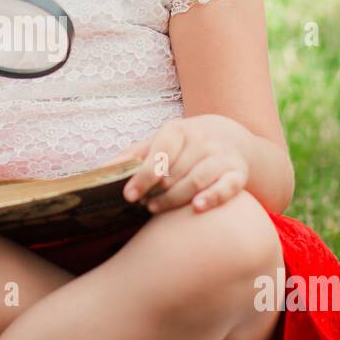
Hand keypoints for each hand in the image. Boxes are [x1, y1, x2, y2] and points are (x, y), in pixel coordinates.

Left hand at [107, 115, 249, 214]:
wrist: (229, 135)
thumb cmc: (184, 144)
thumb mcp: (159, 141)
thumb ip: (133, 155)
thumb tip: (101, 170)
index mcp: (178, 130)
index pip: (159, 153)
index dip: (143, 175)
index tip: (128, 195)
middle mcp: (202, 141)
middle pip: (175, 172)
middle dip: (156, 191)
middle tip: (143, 205)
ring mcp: (222, 156)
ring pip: (196, 180)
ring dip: (174, 198)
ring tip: (155, 209)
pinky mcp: (238, 173)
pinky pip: (227, 187)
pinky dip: (212, 197)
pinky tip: (197, 208)